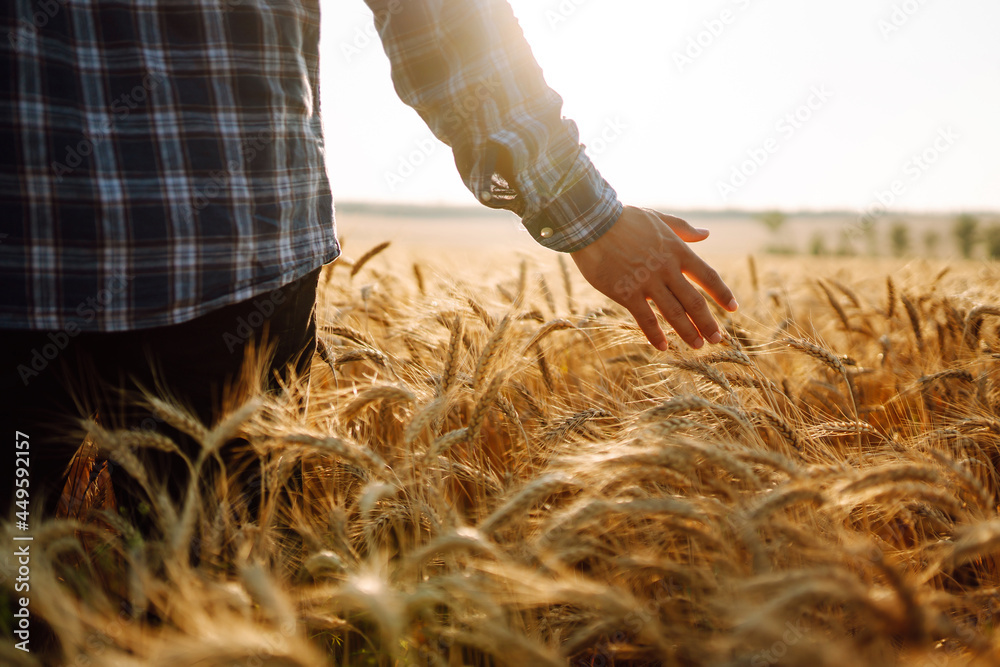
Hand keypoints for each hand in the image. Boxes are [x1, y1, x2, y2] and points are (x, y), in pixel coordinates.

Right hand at [570, 205, 737, 349]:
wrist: (592, 223)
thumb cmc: (623, 219)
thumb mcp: (657, 218)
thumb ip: (683, 229)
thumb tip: (707, 234)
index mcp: (677, 251)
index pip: (707, 276)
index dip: (722, 294)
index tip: (734, 308)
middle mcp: (666, 269)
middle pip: (694, 301)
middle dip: (708, 322)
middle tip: (718, 339)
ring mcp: (646, 283)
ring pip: (673, 313)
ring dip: (688, 332)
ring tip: (698, 345)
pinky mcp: (626, 293)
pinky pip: (645, 319)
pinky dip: (655, 335)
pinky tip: (663, 347)